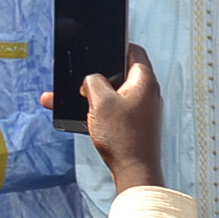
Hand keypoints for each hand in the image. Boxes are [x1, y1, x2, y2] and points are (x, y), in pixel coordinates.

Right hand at [41, 45, 163, 192]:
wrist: (135, 171)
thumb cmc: (122, 136)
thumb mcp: (100, 101)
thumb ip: (93, 81)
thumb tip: (91, 80)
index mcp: (145, 81)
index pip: (134, 51)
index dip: (116, 45)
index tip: (100, 45)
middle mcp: (148, 93)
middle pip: (120, 73)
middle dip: (96, 75)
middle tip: (78, 78)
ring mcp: (143, 109)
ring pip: (113, 94)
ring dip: (92, 95)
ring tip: (70, 98)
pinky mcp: (136, 124)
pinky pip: (115, 110)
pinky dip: (99, 109)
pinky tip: (81, 116)